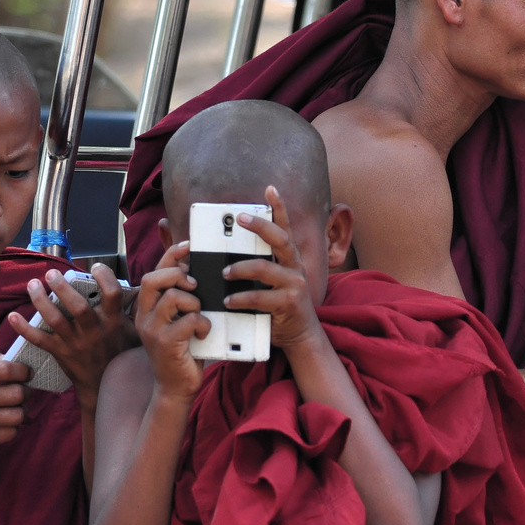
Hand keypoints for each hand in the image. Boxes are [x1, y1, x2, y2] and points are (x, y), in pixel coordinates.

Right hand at [0, 348, 30, 456]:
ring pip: (18, 415)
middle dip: (25, 392)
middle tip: (21, 392)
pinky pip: (11, 433)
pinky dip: (12, 428)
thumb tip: (12, 358)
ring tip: (12, 408)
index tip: (26, 374)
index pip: (8, 369)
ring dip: (20, 411)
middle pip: (18, 393)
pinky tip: (2, 422)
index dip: (24, 371)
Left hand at [10, 264, 137, 407]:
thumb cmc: (117, 355)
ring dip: (41, 301)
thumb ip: (129, 312)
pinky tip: (13, 316)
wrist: (102, 387)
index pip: (112, 295)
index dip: (105, 278)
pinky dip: (23, 328)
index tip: (96, 267)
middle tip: (51, 274)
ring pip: (55, 320)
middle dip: (62, 288)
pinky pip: (38, 339)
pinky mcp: (59, 352)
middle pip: (77, 307)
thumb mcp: (131, 333)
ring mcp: (74, 343)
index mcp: (112, 323)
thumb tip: (134, 289)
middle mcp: (93, 332)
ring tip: (33, 284)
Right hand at [134, 242, 206, 400]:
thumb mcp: (178, 320)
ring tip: (200, 315)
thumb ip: (182, 298)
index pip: (154, 271)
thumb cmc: (181, 351)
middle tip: (195, 286)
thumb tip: (195, 271)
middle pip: (154, 279)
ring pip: (173, 297)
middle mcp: (144, 316)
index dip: (171, 255)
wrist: (175, 387)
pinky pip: (189, 320)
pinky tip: (203, 334)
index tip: (189, 245)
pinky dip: (203, 324)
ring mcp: (152, 330)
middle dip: (178, 275)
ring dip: (194, 302)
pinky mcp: (166, 343)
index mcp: (146, 307)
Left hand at [223, 186, 328, 360]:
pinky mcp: (288, 303)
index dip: (279, 207)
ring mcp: (294, 284)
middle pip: (280, 238)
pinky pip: (261, 297)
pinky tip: (228, 300)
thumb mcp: (270, 282)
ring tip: (224, 271)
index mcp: (289, 257)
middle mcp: (295, 266)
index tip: (270, 188)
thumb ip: (254, 267)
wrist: (299, 335)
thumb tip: (225, 255)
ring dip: (241, 268)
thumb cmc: (278, 306)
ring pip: (265, 268)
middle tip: (239, 218)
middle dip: (259, 225)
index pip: (285, 227)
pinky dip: (241, 298)